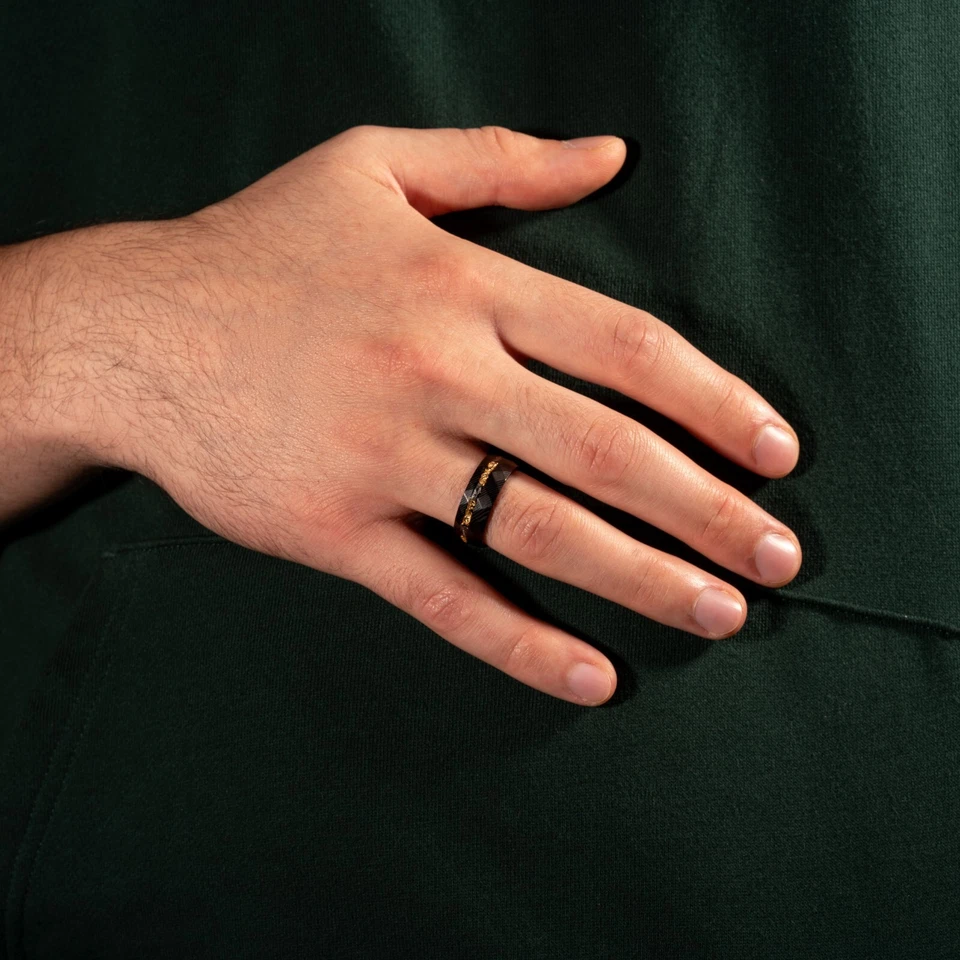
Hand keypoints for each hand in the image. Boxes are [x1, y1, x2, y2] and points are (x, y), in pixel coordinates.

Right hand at [8, 124, 801, 705]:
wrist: (130, 332)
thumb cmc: (256, 247)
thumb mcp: (373, 168)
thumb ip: (500, 160)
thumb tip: (610, 156)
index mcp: (460, 283)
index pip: (625, 347)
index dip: (714, 400)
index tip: (775, 449)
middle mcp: (436, 369)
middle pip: (608, 449)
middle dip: (709, 509)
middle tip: (779, 556)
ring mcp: (385, 458)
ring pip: (542, 530)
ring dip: (645, 579)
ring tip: (720, 612)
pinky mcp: (335, 531)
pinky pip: (444, 597)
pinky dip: (523, 643)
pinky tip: (591, 677)